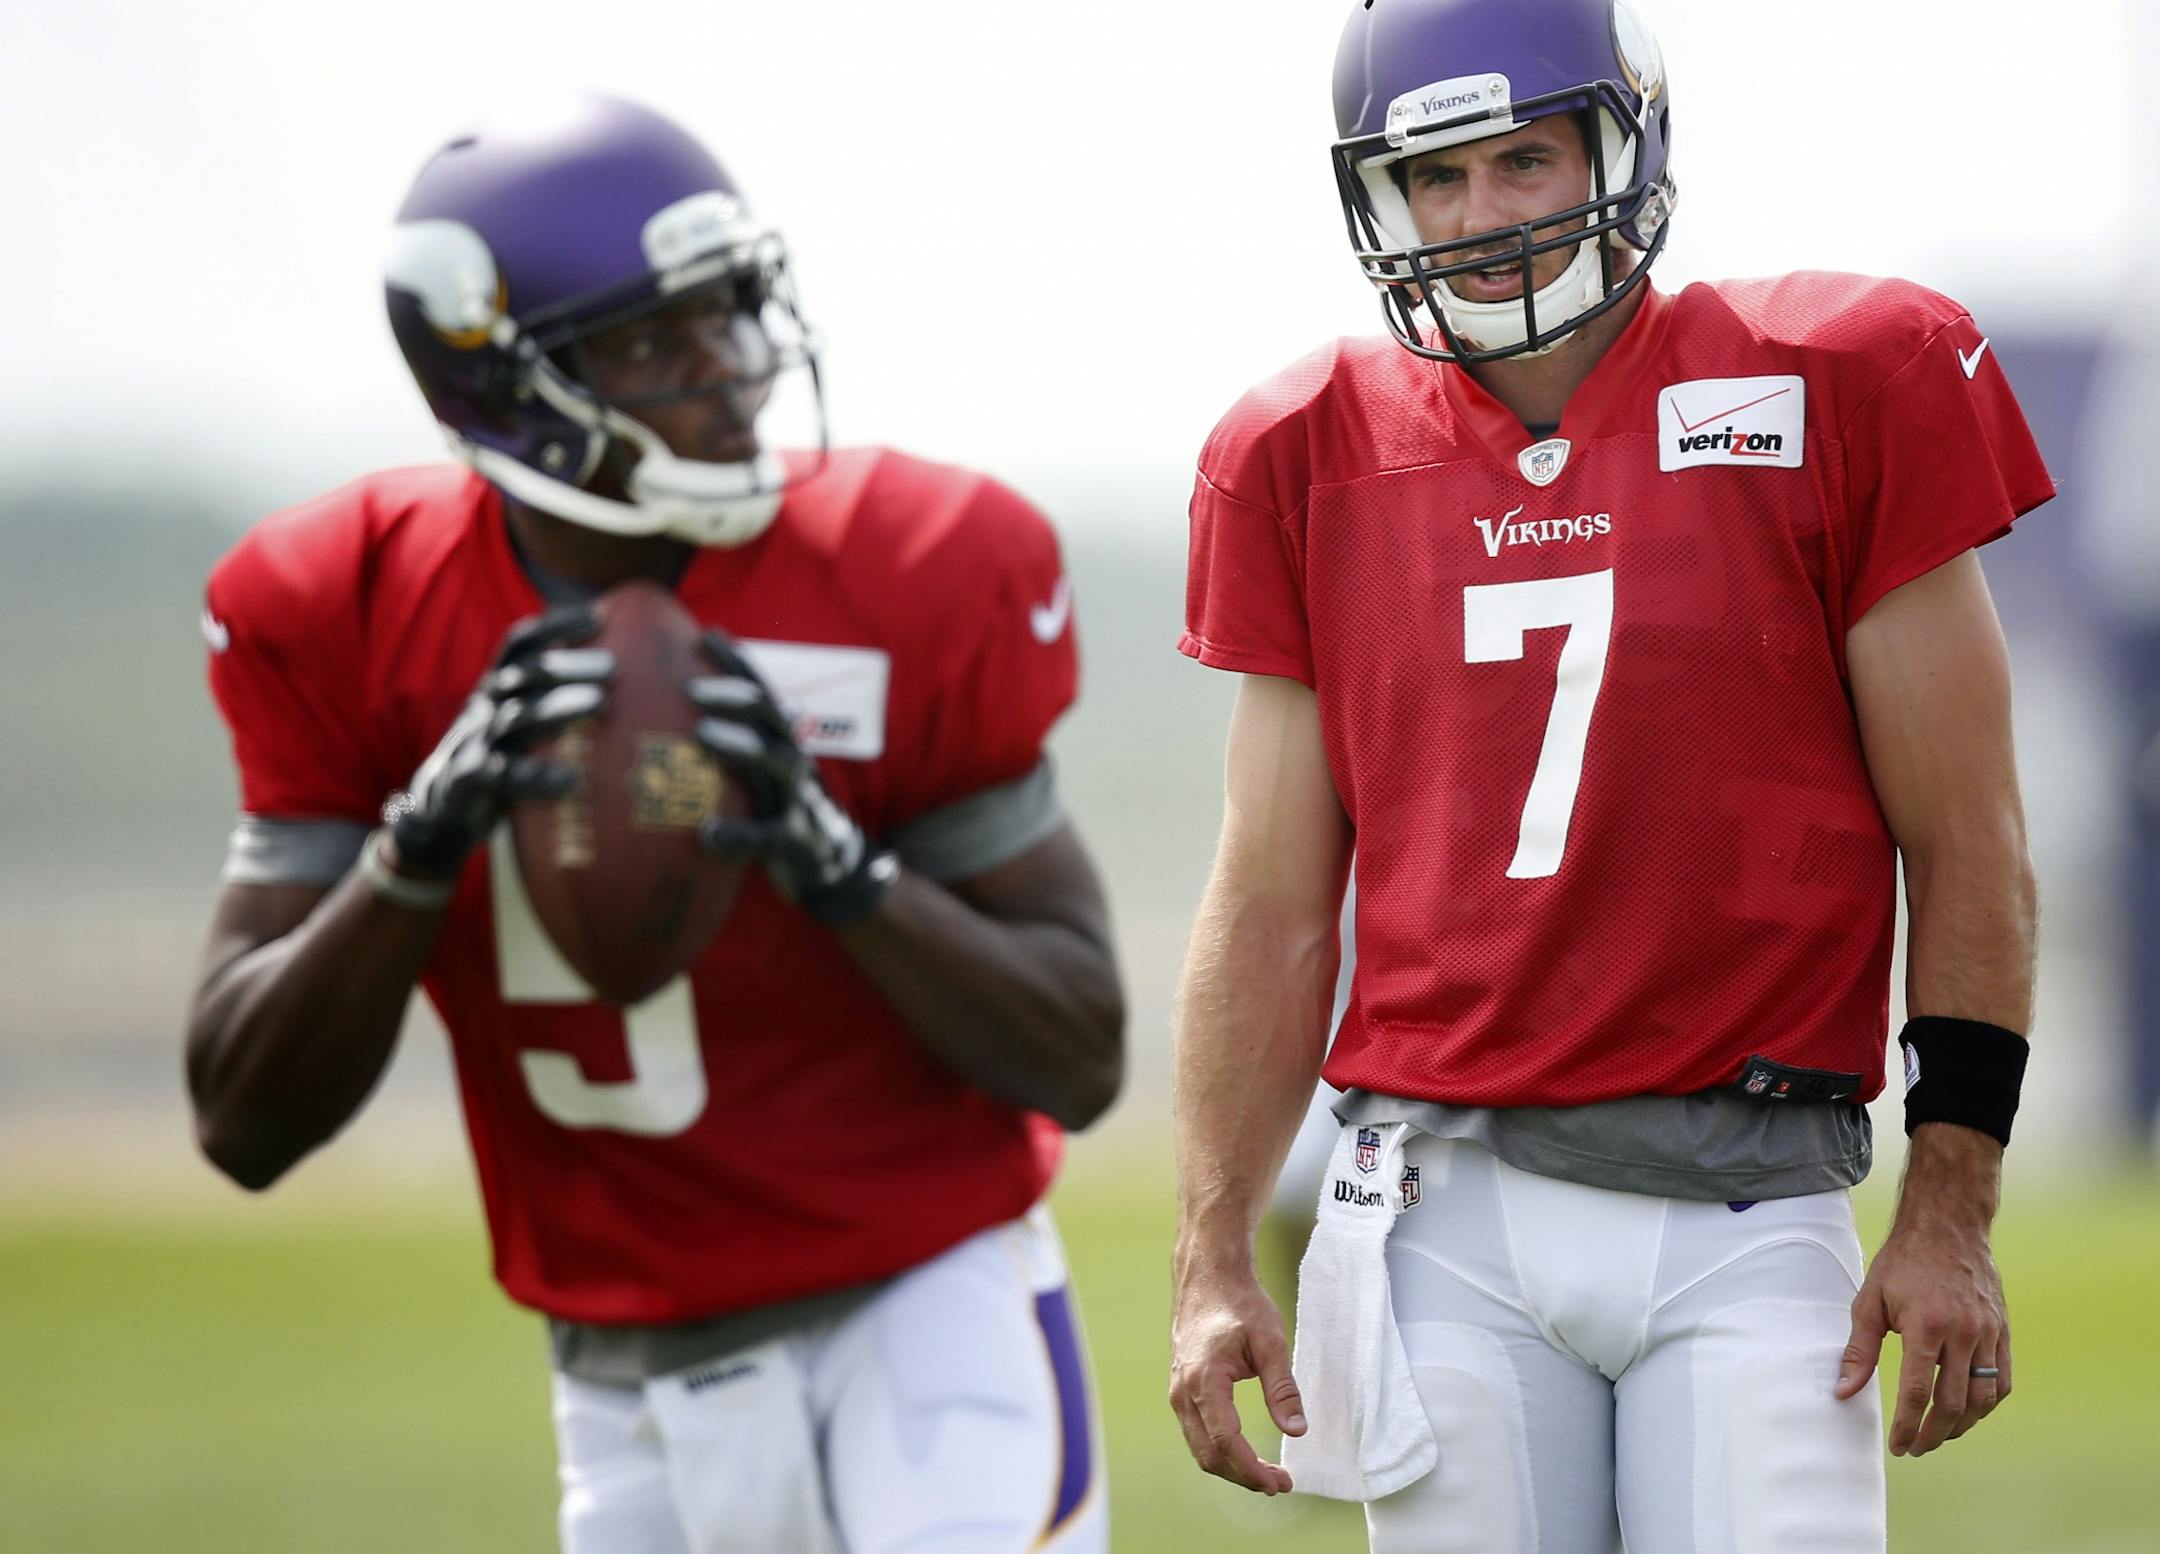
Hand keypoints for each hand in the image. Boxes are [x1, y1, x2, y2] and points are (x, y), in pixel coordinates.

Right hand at [382, 608, 611, 878]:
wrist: (441, 811)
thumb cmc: (501, 760)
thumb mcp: (521, 725)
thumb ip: (556, 702)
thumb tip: (628, 688)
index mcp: (497, 688)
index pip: (520, 643)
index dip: (556, 626)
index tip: (599, 616)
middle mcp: (484, 706)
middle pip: (523, 675)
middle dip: (565, 665)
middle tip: (612, 667)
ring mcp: (474, 740)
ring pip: (516, 717)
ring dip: (558, 708)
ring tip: (600, 704)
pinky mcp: (469, 780)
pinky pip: (504, 774)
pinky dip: (537, 777)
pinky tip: (572, 780)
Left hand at [687, 632, 896, 925]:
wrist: (831, 862)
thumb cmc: (778, 806)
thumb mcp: (761, 769)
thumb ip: (730, 740)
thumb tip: (670, 708)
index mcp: (782, 741)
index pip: (760, 690)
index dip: (735, 662)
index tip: (703, 636)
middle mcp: (793, 761)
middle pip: (770, 717)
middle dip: (734, 698)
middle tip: (691, 690)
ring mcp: (798, 799)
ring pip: (775, 765)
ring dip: (740, 745)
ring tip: (702, 735)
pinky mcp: (794, 841)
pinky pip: (768, 836)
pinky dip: (738, 835)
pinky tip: (708, 835)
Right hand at [1168, 1249, 1305, 1494]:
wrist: (1208, 1275)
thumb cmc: (1239, 1303)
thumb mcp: (1270, 1341)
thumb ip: (1282, 1388)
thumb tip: (1296, 1430)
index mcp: (1204, 1380)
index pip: (1225, 1442)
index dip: (1252, 1470)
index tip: (1279, 1483)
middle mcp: (1183, 1391)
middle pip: (1209, 1454)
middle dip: (1244, 1476)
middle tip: (1280, 1483)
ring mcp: (1177, 1392)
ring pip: (1200, 1448)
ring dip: (1232, 1468)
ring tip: (1267, 1474)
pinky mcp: (1181, 1390)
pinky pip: (1197, 1433)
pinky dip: (1220, 1451)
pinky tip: (1244, 1454)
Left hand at [1837, 1170, 2011, 1455]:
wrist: (1948, 1227)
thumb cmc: (1902, 1262)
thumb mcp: (1870, 1301)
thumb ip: (1859, 1350)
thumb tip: (1843, 1391)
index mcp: (1927, 1325)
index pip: (1919, 1393)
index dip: (1909, 1426)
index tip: (1898, 1446)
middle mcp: (1964, 1333)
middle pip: (1955, 1403)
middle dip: (1935, 1434)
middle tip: (1916, 1448)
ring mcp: (1989, 1333)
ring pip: (1984, 1398)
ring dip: (1962, 1425)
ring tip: (1939, 1435)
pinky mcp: (2003, 1332)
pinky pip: (2002, 1381)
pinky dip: (1986, 1404)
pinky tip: (1967, 1412)